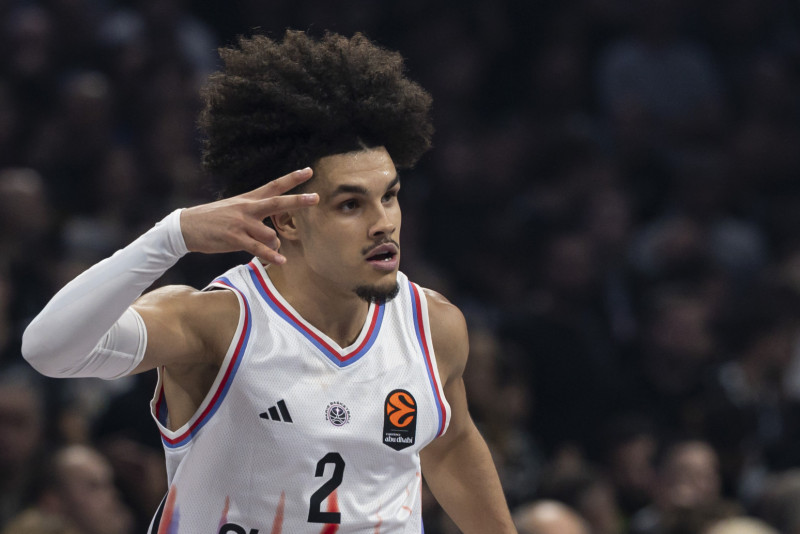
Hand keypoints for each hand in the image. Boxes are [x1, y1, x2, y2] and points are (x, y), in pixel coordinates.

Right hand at [180, 168, 317, 263]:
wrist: (186, 227)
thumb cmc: (213, 220)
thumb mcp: (234, 209)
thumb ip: (256, 218)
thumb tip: (275, 238)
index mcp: (248, 199)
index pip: (274, 186)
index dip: (292, 178)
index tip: (309, 171)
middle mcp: (247, 208)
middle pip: (278, 202)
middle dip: (298, 201)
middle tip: (316, 198)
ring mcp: (241, 223)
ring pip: (271, 235)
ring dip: (275, 246)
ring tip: (271, 251)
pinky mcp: (235, 238)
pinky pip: (258, 249)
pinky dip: (271, 256)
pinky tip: (280, 262)